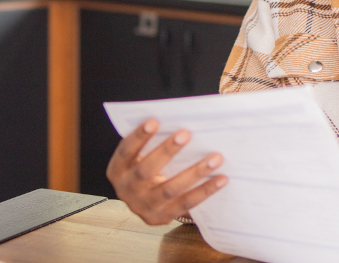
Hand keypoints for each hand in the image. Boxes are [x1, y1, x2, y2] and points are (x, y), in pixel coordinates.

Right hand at [106, 118, 226, 224]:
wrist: (143, 204)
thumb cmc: (145, 169)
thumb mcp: (138, 158)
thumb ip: (150, 144)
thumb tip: (178, 120)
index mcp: (117, 170)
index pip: (126, 151)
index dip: (138, 137)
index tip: (154, 121)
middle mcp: (127, 190)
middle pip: (146, 171)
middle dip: (166, 151)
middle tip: (186, 134)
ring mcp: (144, 206)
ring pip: (170, 189)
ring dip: (195, 172)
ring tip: (215, 158)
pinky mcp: (162, 217)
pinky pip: (186, 203)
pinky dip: (205, 190)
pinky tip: (221, 179)